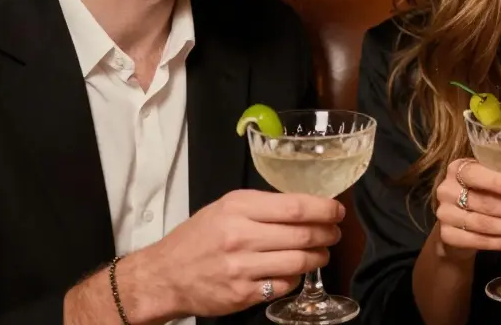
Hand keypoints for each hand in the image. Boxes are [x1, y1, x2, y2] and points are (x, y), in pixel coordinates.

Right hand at [120, 189, 344, 319]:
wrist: (164, 275)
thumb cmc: (197, 238)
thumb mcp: (226, 208)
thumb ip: (263, 206)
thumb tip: (305, 206)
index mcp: (238, 208)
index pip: (295, 207)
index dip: (324, 209)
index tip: (337, 211)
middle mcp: (241, 237)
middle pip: (302, 235)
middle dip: (327, 234)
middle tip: (334, 233)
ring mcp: (242, 268)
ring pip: (298, 262)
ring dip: (318, 257)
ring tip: (321, 253)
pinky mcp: (242, 294)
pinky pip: (283, 286)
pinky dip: (295, 279)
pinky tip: (294, 272)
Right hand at [433, 158, 500, 258]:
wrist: (457, 225)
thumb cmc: (480, 195)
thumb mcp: (488, 181)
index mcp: (459, 169)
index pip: (475, 174)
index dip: (496, 182)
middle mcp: (447, 190)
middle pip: (486, 202)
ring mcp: (445, 214)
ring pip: (484, 223)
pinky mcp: (448, 236)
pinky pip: (479, 241)